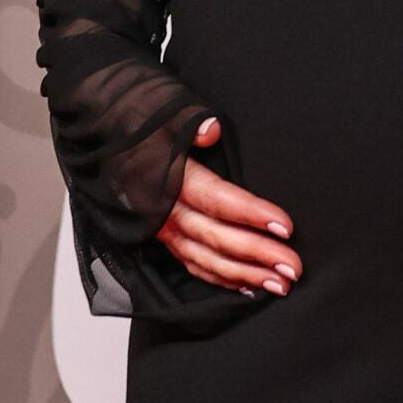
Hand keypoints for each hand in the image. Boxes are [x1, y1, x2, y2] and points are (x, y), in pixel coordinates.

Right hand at [157, 117, 301, 294]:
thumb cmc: (141, 128)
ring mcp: (164, 232)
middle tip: (293, 268)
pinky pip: (195, 267)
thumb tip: (211, 130)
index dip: (251, 214)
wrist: (109, 141)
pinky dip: (223, 279)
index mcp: (170, 181)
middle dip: (257, 256)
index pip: (217, 200)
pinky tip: (249, 287)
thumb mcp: (163, 115)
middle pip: (217, 238)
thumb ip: (189, 121)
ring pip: (207, 261)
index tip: (285, 226)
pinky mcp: (164, 241)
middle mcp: (166, 213)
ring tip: (281, 285)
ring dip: (245, 275)